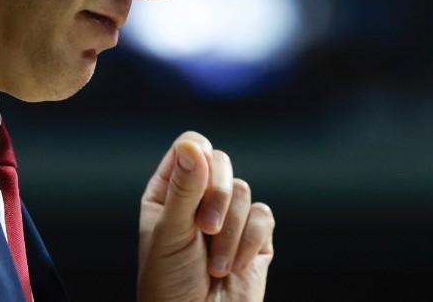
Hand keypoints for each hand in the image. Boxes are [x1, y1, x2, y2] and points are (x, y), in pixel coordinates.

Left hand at [137, 132, 274, 301]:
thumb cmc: (170, 285)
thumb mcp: (170, 233)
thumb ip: (184, 189)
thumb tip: (194, 146)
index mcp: (168, 192)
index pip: (189, 148)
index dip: (199, 156)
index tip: (199, 179)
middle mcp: (199, 200)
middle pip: (221, 163)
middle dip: (217, 197)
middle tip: (206, 228)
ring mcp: (229, 218)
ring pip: (243, 192)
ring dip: (230, 233)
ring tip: (214, 266)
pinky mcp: (255, 238)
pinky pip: (263, 216)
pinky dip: (250, 242)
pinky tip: (236, 266)